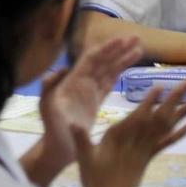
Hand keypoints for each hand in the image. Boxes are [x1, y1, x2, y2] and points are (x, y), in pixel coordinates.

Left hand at [38, 36, 141, 165]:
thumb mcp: (46, 106)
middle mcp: (81, 82)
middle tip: (137, 38)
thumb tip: (61, 68)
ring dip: (122, 58)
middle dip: (118, 49)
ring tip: (140, 48)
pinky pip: (109, 83)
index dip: (106, 49)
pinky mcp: (95, 101)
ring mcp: (89, 91)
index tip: (121, 40)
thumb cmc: (52, 128)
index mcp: (73, 81)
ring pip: (108, 70)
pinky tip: (129, 66)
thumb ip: (49, 86)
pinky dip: (119, 73)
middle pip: (103, 61)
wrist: (57, 148)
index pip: (92, 59)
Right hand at [74, 82, 185, 186]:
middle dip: (174, 99)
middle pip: (159, 117)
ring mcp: (146, 149)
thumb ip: (81, 140)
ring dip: (183, 112)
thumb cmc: (95, 180)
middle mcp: (137, 141)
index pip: (138, 117)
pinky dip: (180, 133)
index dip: (150, 102)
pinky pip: (167, 142)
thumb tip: (72, 123)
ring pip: (167, 127)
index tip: (160, 86)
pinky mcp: (149, 157)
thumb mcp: (84, 159)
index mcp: (120, 138)